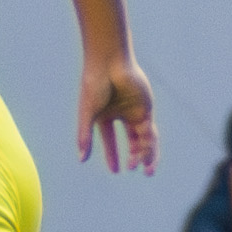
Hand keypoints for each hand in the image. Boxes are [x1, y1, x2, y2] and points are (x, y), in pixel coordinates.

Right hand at [78, 53, 159, 178]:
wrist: (109, 61)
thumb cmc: (95, 84)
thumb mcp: (88, 114)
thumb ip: (85, 136)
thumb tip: (81, 160)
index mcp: (106, 115)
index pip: (110, 140)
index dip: (112, 155)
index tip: (115, 171)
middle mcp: (122, 114)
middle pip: (132, 141)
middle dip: (134, 156)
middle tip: (133, 169)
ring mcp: (135, 110)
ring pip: (144, 137)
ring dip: (146, 154)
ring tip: (146, 169)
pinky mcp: (146, 107)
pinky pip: (150, 129)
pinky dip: (149, 143)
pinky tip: (145, 152)